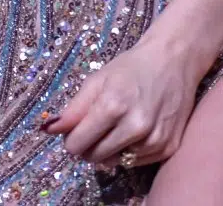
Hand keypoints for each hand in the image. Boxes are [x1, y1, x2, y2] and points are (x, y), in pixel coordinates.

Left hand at [41, 38, 201, 170]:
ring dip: (111, 149)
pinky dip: (131, 151)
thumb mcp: (97, 80)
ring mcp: (155, 139)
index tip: (75, 131)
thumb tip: (48, 129)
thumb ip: (73, 109)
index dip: (71, 140)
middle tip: (96, 128)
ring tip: (118, 126)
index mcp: (113, 106)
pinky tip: (135, 131)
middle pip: (95, 157)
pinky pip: (137, 162)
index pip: (78, 145)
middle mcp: (136, 126)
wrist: (174, 60)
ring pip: (117, 162)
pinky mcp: (169, 147)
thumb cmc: (132, 67)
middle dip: (89, 146)